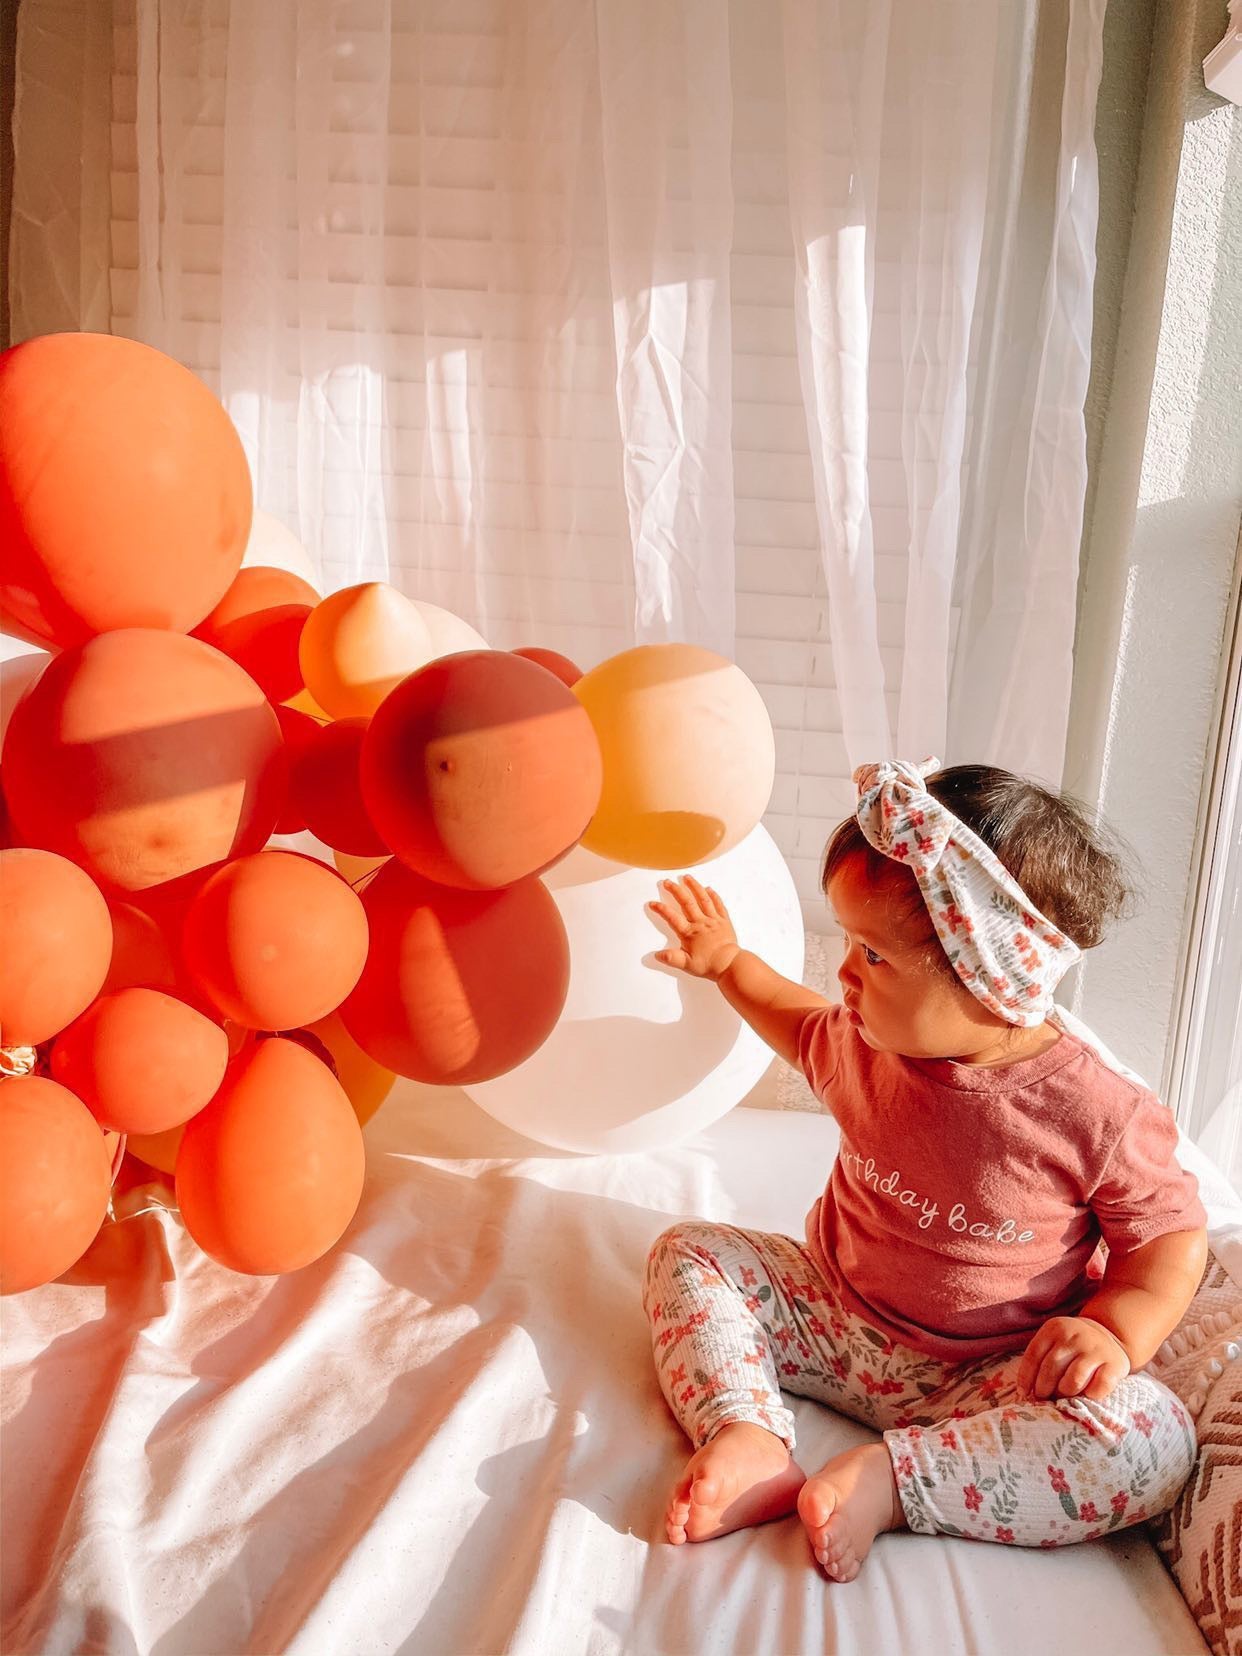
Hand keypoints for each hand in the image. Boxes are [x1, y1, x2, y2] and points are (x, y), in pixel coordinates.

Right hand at [647, 875, 739, 980]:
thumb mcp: (687, 965)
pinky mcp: (724, 921)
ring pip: (703, 899)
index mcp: (690, 933)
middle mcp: (701, 923)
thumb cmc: (709, 965)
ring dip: (694, 886)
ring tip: (687, 877)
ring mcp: (713, 920)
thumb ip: (671, 958)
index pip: (672, 918)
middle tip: (667, 881)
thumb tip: (657, 955)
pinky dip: (714, 896)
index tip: (652, 903)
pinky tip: (709, 889)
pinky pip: (719, 905)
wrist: (730, 964)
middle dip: (675, 890)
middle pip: (686, 902)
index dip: (661, 909)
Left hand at [1016, 1315, 1130, 1401]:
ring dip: (1065, 1393)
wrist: (1109, 1336)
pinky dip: (1090, 1396)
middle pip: (1051, 1369)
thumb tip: (1026, 1392)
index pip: (1034, 1355)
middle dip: (1044, 1389)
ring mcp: (1095, 1349)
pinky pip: (1098, 1388)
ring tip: (1064, 1396)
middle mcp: (1074, 1336)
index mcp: (1054, 1328)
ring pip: (1073, 1380)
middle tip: (1044, 1398)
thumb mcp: (1054, 1342)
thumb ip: (1041, 1359)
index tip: (1024, 1393)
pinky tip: (1087, 1396)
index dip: (1026, 1378)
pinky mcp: (1114, 1364)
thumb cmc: (1073, 1346)